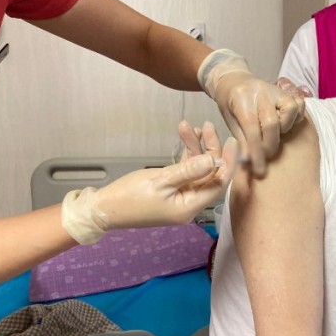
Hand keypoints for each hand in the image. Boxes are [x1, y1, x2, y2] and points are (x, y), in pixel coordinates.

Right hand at [62, 124, 237, 243]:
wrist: (103, 208)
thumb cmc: (129, 197)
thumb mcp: (161, 181)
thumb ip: (189, 170)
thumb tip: (214, 160)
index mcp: (190, 207)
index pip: (218, 184)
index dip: (227, 162)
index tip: (232, 141)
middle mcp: (189, 204)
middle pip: (209, 175)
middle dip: (210, 149)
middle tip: (208, 126)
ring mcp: (180, 197)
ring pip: (197, 170)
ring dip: (196, 148)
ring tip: (190, 126)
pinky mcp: (171, 190)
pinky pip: (185, 171)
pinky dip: (186, 155)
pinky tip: (186, 136)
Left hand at [198, 49, 305, 175]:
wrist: (234, 81)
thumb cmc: (230, 105)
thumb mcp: (230, 123)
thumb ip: (242, 140)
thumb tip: (250, 163)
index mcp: (241, 98)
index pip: (251, 129)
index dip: (256, 152)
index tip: (259, 170)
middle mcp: (260, 91)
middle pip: (272, 122)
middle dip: (270, 145)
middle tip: (266, 156)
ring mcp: (275, 89)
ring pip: (290, 110)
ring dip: (284, 129)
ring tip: (275, 135)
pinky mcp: (286, 91)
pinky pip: (299, 105)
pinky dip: (295, 118)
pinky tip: (284, 125)